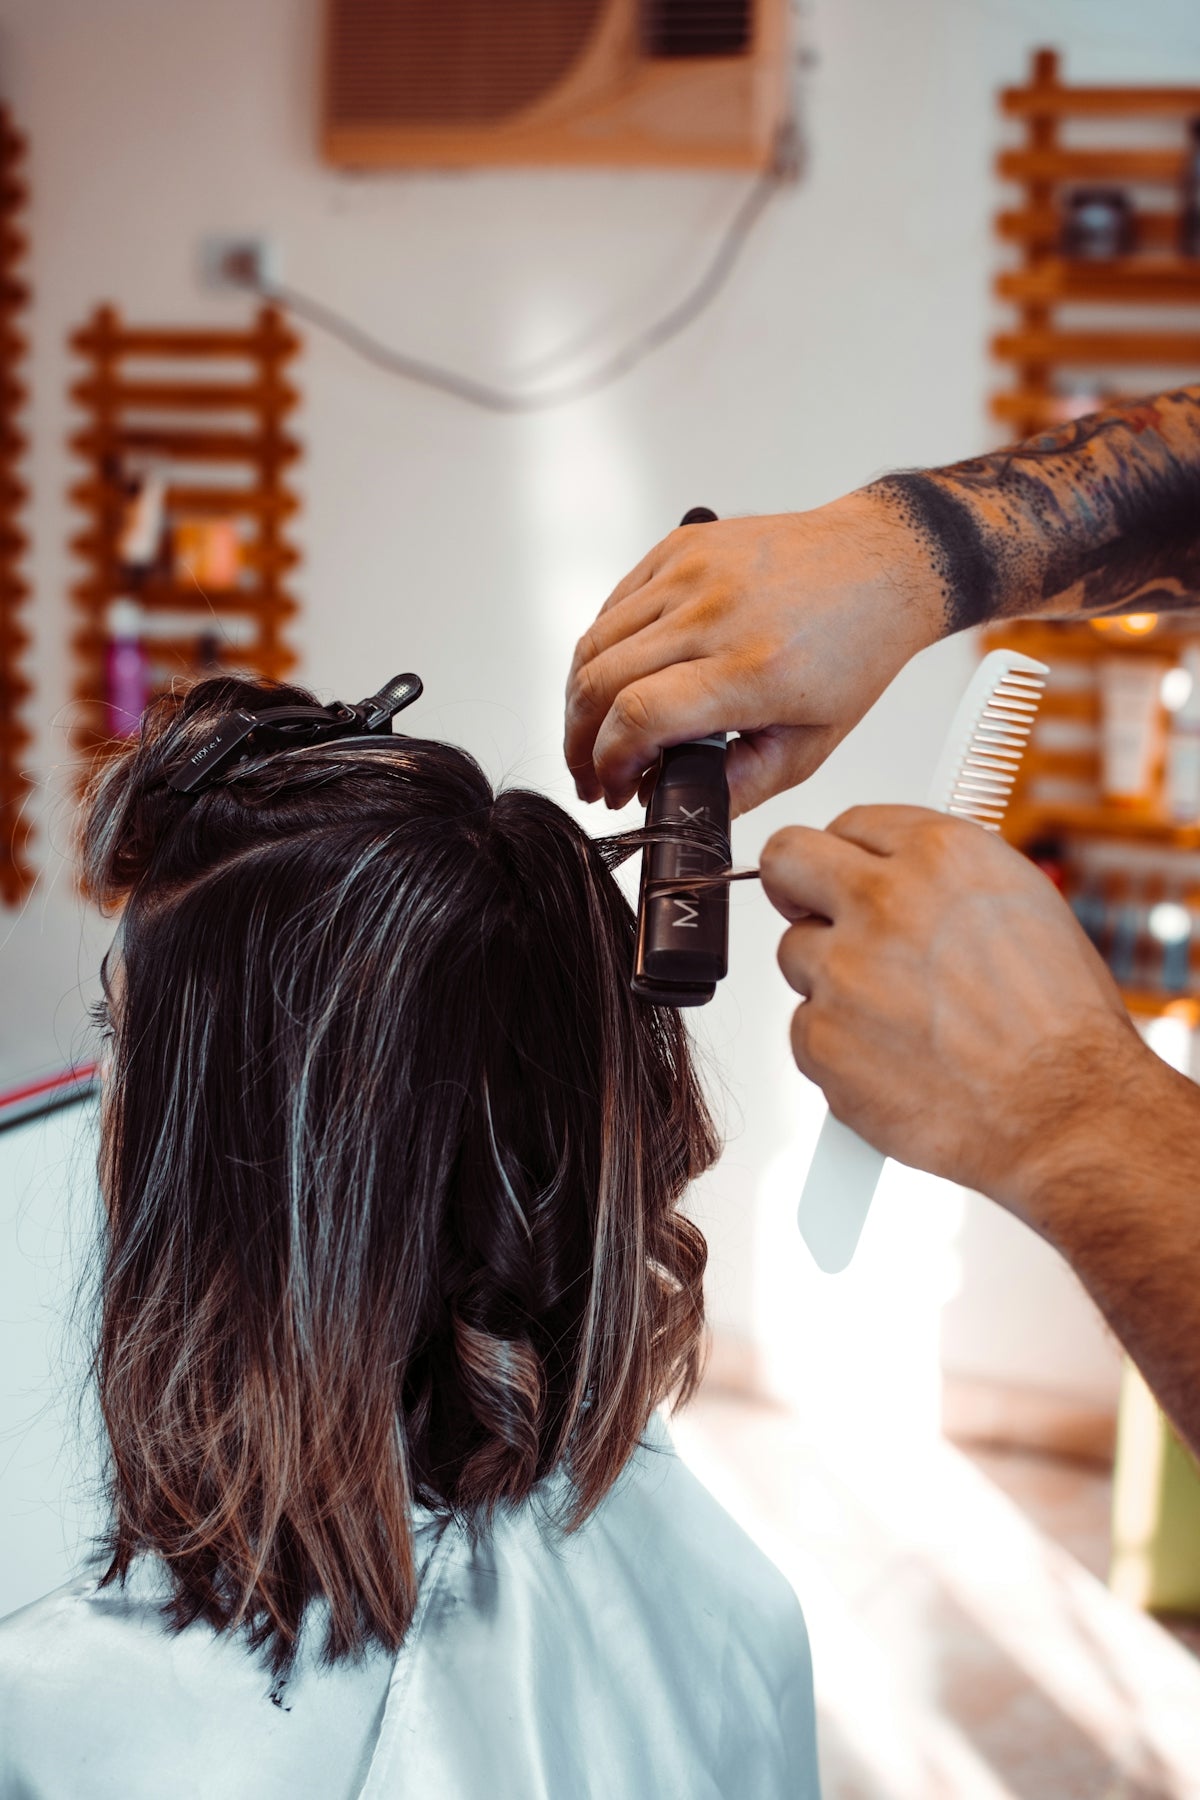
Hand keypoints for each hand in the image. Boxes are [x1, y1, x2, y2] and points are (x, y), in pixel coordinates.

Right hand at [563, 494, 941, 816]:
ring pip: (595, 641)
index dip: (610, 760)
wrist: (879, 564)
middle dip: (579, 742)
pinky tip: (615, 681)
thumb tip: (678, 807)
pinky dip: (600, 651)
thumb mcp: (811, 744)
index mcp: (754, 666)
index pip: (641, 714)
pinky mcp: (680, 548)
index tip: (613, 786)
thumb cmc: (854, 646)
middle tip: (591, 775)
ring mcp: (692, 572)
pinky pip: (613, 605)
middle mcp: (716, 612)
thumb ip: (741, 786)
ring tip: (593, 735)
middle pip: (601, 680)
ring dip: (579, 699)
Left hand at [759, 806, 1146, 1233]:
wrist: (1066, 1111)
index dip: (848, 857)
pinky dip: (838, 1049)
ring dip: (831, 982)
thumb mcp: (1022, 905)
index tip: (846, 875)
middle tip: (812, 912)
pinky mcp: (821, 1037)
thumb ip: (940, 879)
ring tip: (901, 1017)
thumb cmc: (1060, 1022)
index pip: (850, 823)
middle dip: (794, 887)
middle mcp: (884, 902)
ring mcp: (843, 971)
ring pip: (796, 955)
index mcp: (940, 856)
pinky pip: (804, 1030)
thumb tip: (894, 872)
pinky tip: (894, 1061)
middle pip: (787, 860)